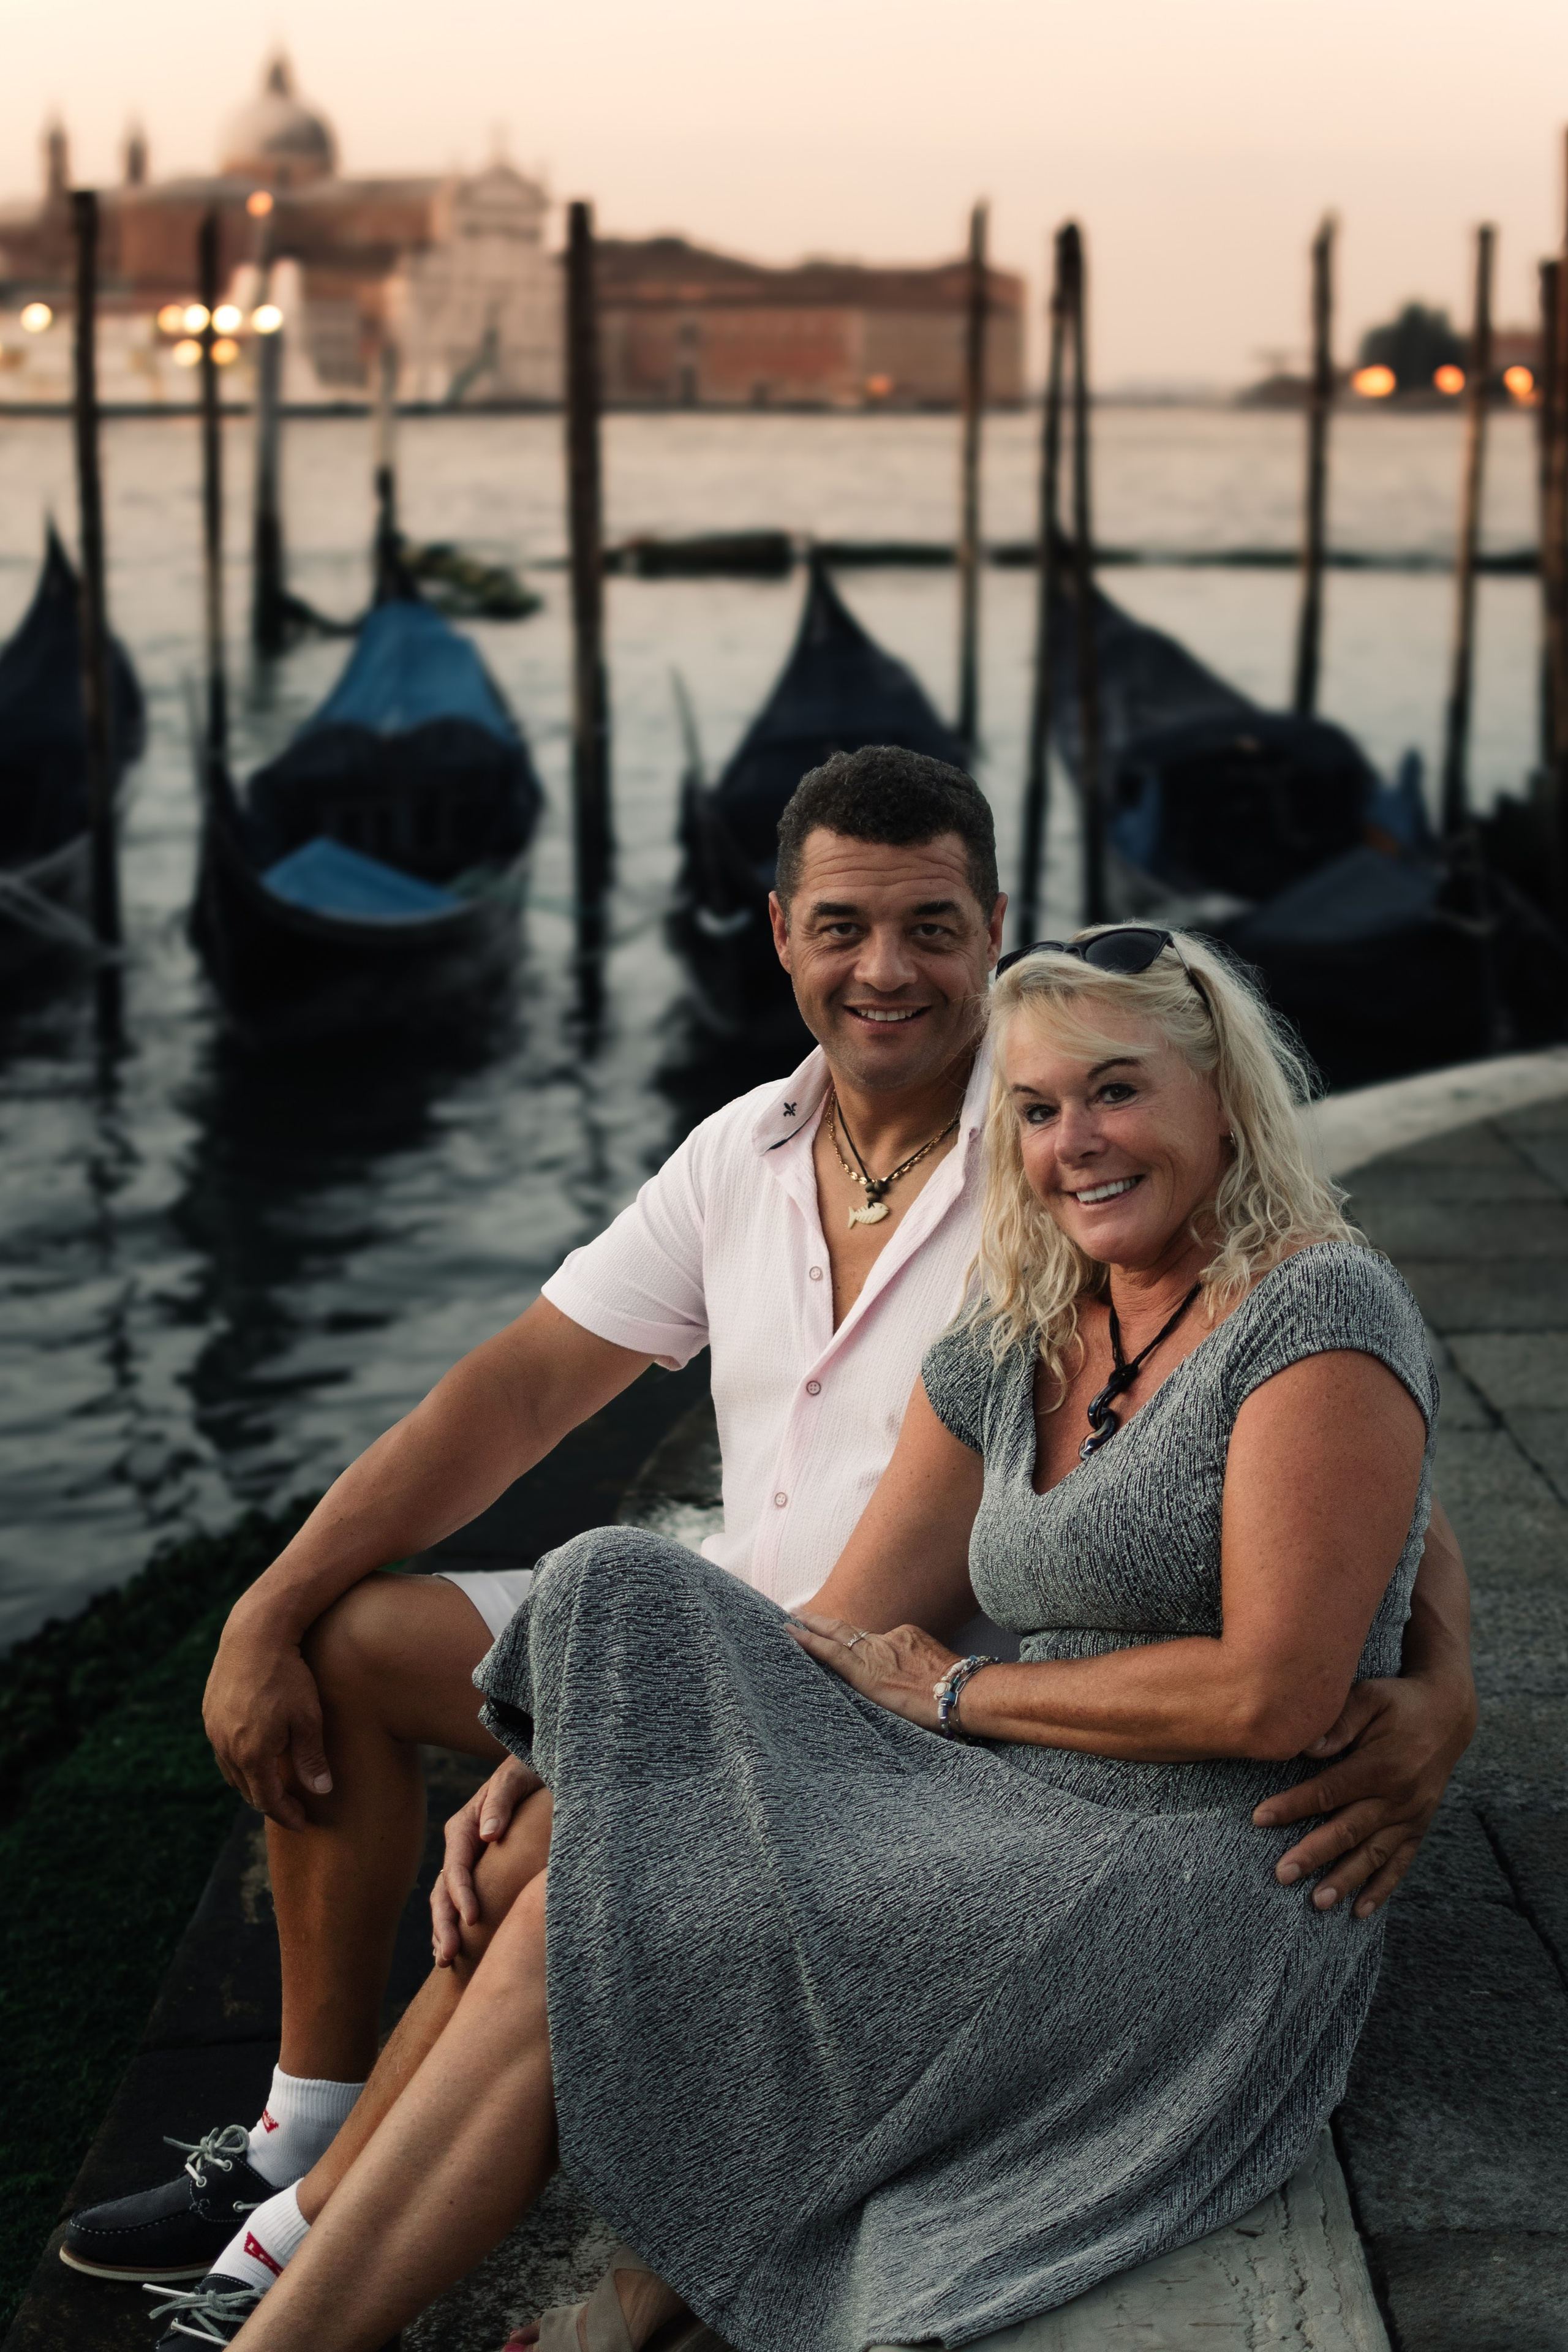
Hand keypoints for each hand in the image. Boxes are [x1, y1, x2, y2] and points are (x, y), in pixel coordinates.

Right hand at [202, 1614, 333, 1831]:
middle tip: (292, 1805)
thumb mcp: (309, 1718)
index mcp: (251, 1754)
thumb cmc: (289, 1675)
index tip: (303, 1822)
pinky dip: (240, 1758)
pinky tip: (257, 1751)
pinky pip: (222, 1747)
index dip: (286, 1814)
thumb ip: (312, 1759)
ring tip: (274, 1782)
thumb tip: (321, 1791)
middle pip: (247, 1789)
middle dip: (269, 1801)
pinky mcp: (209, 1711)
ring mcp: (213, 1729)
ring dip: (252, 1781)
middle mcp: (225, 1747)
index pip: (267, 1800)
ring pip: (231, 1770)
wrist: (256, 1633)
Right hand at [431, 1755, 543, 1966]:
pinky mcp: (478, 1869)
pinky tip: (454, 1950)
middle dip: (444, 1924)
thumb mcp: (516, 1777)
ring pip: (446, 1899)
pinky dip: (453, 1925)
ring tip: (445, 1961)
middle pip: (443, 1890)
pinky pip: (458, 1900)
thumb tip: (488, 1834)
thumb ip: (501, 1801)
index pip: (456, 1868)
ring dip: (443, 1930)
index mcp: (463, 1826)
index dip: (462, 1896)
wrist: (534, 1767)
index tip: (472, 1921)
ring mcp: (466, 1859)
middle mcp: (460, 1845)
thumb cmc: (527, 1771)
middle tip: (449, 1957)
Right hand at [787, 1612, 959, 1730]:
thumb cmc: (925, 1711)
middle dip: (814, 1622)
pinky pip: (890, 1637)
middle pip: (839, 1631)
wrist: (962, 1693)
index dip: (808, 1640)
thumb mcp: (885, 1706)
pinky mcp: (910, 1632)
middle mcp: (877, 1651)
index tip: (787, 1629)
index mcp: (868, 1673)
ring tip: (835, 1636)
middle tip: (794, 1613)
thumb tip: (856, 1668)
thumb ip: (866, 1684)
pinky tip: (895, 1660)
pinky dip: (885, 1646)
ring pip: (864, 1634)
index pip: (831, 1651)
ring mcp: (894, 1638)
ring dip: (847, 1635)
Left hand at [1253, 1669, 1476, 1917]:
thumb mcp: (1368, 1697)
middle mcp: (1399, 1797)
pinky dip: (1381, 1888)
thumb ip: (1338, 1722)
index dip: (1294, 1806)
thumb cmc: (1397, 1703)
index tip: (1260, 1818)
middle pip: (1349, 1830)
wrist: (1448, 1715)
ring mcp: (1412, 1816)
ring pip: (1374, 1855)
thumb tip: (1306, 1748)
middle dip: (1314, 1854)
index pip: (1329, 1791)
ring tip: (1318, 1902)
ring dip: (1346, 1880)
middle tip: (1282, 1874)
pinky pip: (1400, 1863)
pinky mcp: (1419, 1826)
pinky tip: (1361, 1911)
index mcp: (1381, 1765)